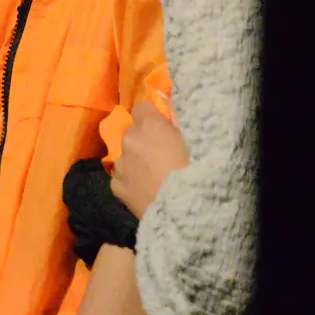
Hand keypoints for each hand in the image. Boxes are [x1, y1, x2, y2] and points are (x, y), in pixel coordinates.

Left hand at [110, 101, 189, 218]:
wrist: (186, 214)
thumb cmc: (198, 173)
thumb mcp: (197, 140)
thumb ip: (180, 118)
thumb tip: (170, 100)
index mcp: (151, 126)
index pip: (141, 106)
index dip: (152, 117)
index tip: (163, 129)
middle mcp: (130, 140)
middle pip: (133, 132)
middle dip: (144, 140)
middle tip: (161, 156)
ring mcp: (120, 164)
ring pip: (126, 155)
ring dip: (136, 161)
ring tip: (154, 178)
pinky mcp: (116, 187)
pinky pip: (122, 176)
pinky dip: (131, 181)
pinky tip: (146, 192)